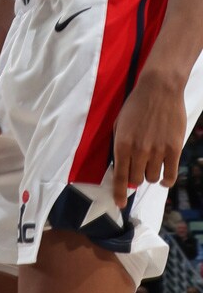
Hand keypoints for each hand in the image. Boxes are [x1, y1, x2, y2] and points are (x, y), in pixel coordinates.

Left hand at [112, 68, 186, 201]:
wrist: (159, 90)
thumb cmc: (136, 105)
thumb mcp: (119, 124)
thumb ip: (119, 146)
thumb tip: (121, 167)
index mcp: (122, 144)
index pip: (120, 177)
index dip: (119, 193)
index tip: (120, 203)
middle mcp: (139, 150)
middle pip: (136, 179)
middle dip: (135, 178)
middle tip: (137, 169)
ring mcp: (157, 150)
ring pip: (152, 178)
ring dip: (150, 176)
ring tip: (151, 166)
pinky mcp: (173, 149)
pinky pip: (170, 175)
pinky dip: (166, 181)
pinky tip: (164, 180)